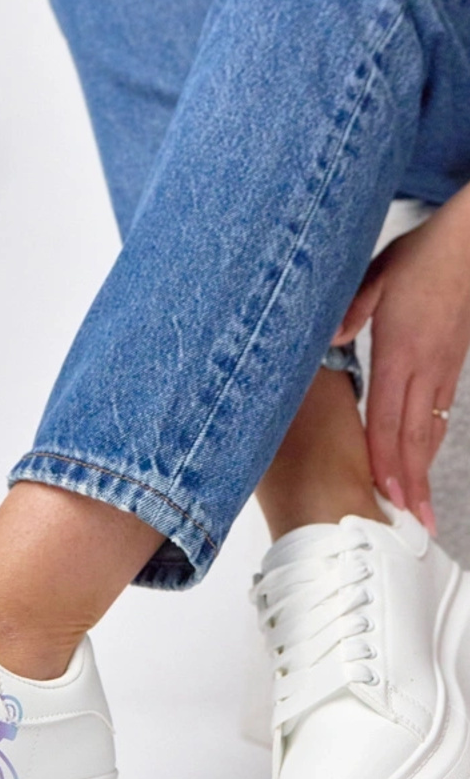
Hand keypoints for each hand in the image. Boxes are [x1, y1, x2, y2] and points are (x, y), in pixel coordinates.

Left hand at [332, 186, 469, 532]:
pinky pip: (439, 412)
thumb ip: (350, 310)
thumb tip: (327, 339)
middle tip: (413, 523)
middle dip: (411, 483)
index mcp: (401, 350)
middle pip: (414, 437)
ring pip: (430, 429)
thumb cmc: (424, 255)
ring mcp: (442, 368)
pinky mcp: (451, 363)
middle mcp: (425, 367)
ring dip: (423, 469)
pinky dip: (429, 441)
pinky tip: (423, 457)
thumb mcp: (376, 275)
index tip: (386, 494)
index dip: (386, 460)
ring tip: (421, 507)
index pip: (389, 418)